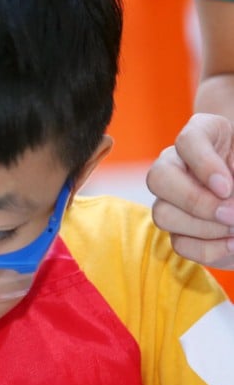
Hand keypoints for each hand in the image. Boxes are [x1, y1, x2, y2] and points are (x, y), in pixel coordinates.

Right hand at [147, 113, 233, 268]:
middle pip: (158, 178)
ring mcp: (172, 198)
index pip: (188, 141)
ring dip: (204, 228)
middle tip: (230, 214)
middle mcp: (177, 164)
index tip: (227, 187)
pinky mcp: (179, 229)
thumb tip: (227, 199)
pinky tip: (231, 243)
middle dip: (195, 202)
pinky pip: (178, 243)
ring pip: (162, 214)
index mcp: (204, 135)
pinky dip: (208, 249)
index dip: (204, 165)